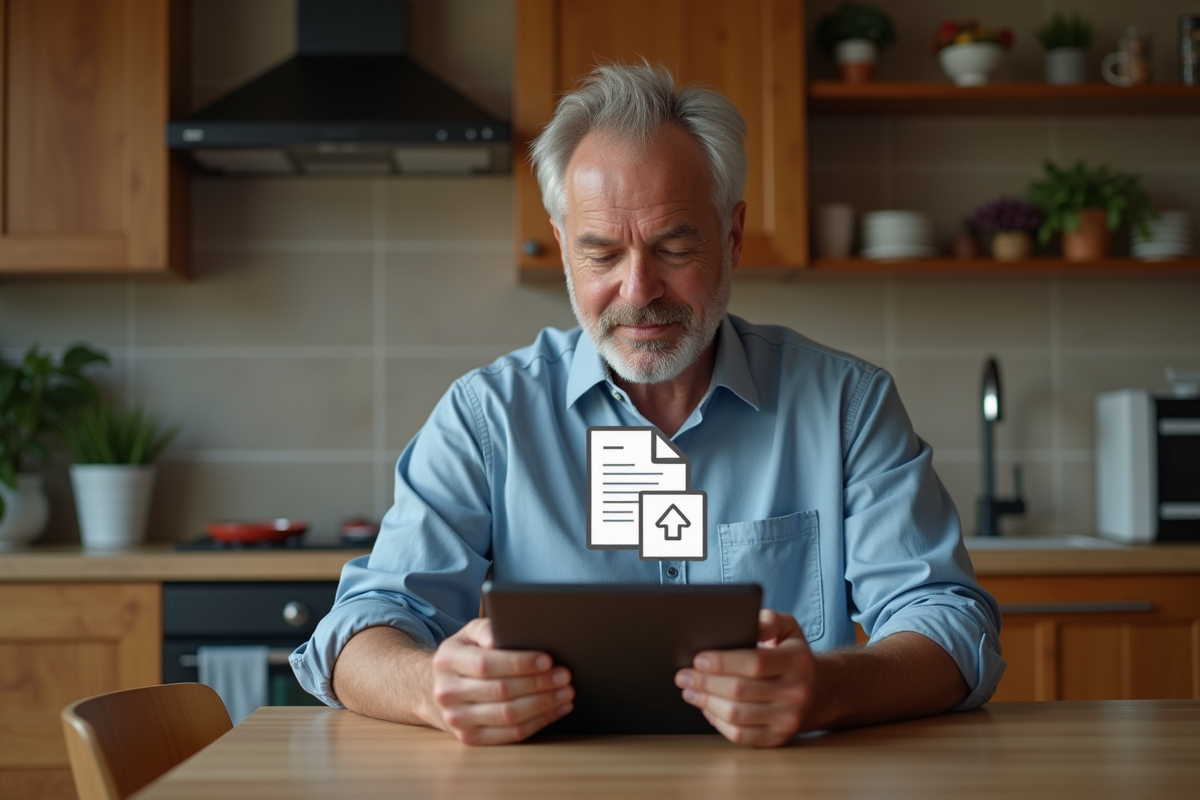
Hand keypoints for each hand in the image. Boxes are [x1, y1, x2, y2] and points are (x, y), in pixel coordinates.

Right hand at [430, 618, 573, 744]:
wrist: (437, 688)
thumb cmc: (464, 656)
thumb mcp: (468, 634)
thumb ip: (485, 629)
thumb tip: (498, 636)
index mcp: (447, 661)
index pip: (486, 664)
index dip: (519, 663)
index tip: (547, 660)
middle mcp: (447, 693)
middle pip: (500, 691)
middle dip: (538, 683)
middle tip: (564, 675)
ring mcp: (457, 719)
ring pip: (508, 716)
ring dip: (543, 704)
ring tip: (565, 692)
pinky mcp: (470, 739)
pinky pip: (510, 735)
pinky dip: (539, 722)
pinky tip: (556, 710)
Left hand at [675, 609, 814, 746]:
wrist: (818, 691)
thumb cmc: (792, 654)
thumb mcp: (787, 628)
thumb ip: (768, 620)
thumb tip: (747, 623)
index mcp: (797, 661)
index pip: (755, 663)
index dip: (722, 662)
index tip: (698, 659)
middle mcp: (796, 692)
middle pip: (740, 690)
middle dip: (705, 682)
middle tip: (683, 675)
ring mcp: (788, 719)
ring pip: (737, 715)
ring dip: (706, 702)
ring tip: (689, 690)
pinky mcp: (777, 738)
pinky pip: (740, 735)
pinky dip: (717, 722)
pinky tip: (707, 708)